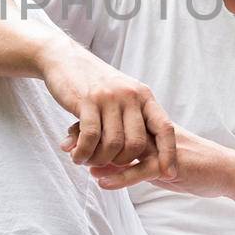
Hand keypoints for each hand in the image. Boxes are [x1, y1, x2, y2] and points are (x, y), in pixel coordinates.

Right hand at [37, 38, 177, 177]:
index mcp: (143, 96)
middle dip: (122, 162)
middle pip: (136, 144)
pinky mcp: (87, 100)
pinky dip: (84, 153)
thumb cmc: (94, 84)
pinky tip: (77, 156)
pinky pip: (90, 137)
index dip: (168, 154)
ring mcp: (109, 97)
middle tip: (107, 165)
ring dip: (99, 160)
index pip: (164, 128)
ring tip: (87, 162)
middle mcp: (130, 95)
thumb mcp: (123, 95)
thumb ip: (134, 117)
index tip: (168, 175)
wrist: (66, 59)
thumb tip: (148, 152)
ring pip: (113, 144)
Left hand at [69, 124, 234, 198]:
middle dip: (89, 137)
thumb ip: (131, 159)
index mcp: (150, 126)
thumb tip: (102, 164)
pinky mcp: (171, 164)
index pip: (115, 120)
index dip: (92, 127)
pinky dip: (120, 176)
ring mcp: (163, 146)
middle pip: (115, 128)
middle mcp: (154, 131)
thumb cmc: (191, 166)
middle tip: (66, 147)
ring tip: (80, 164)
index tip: (69, 136)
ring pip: (125, 147)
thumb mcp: (156, 161)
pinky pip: (141, 169)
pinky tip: (101, 182)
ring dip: (101, 155)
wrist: (226, 171)